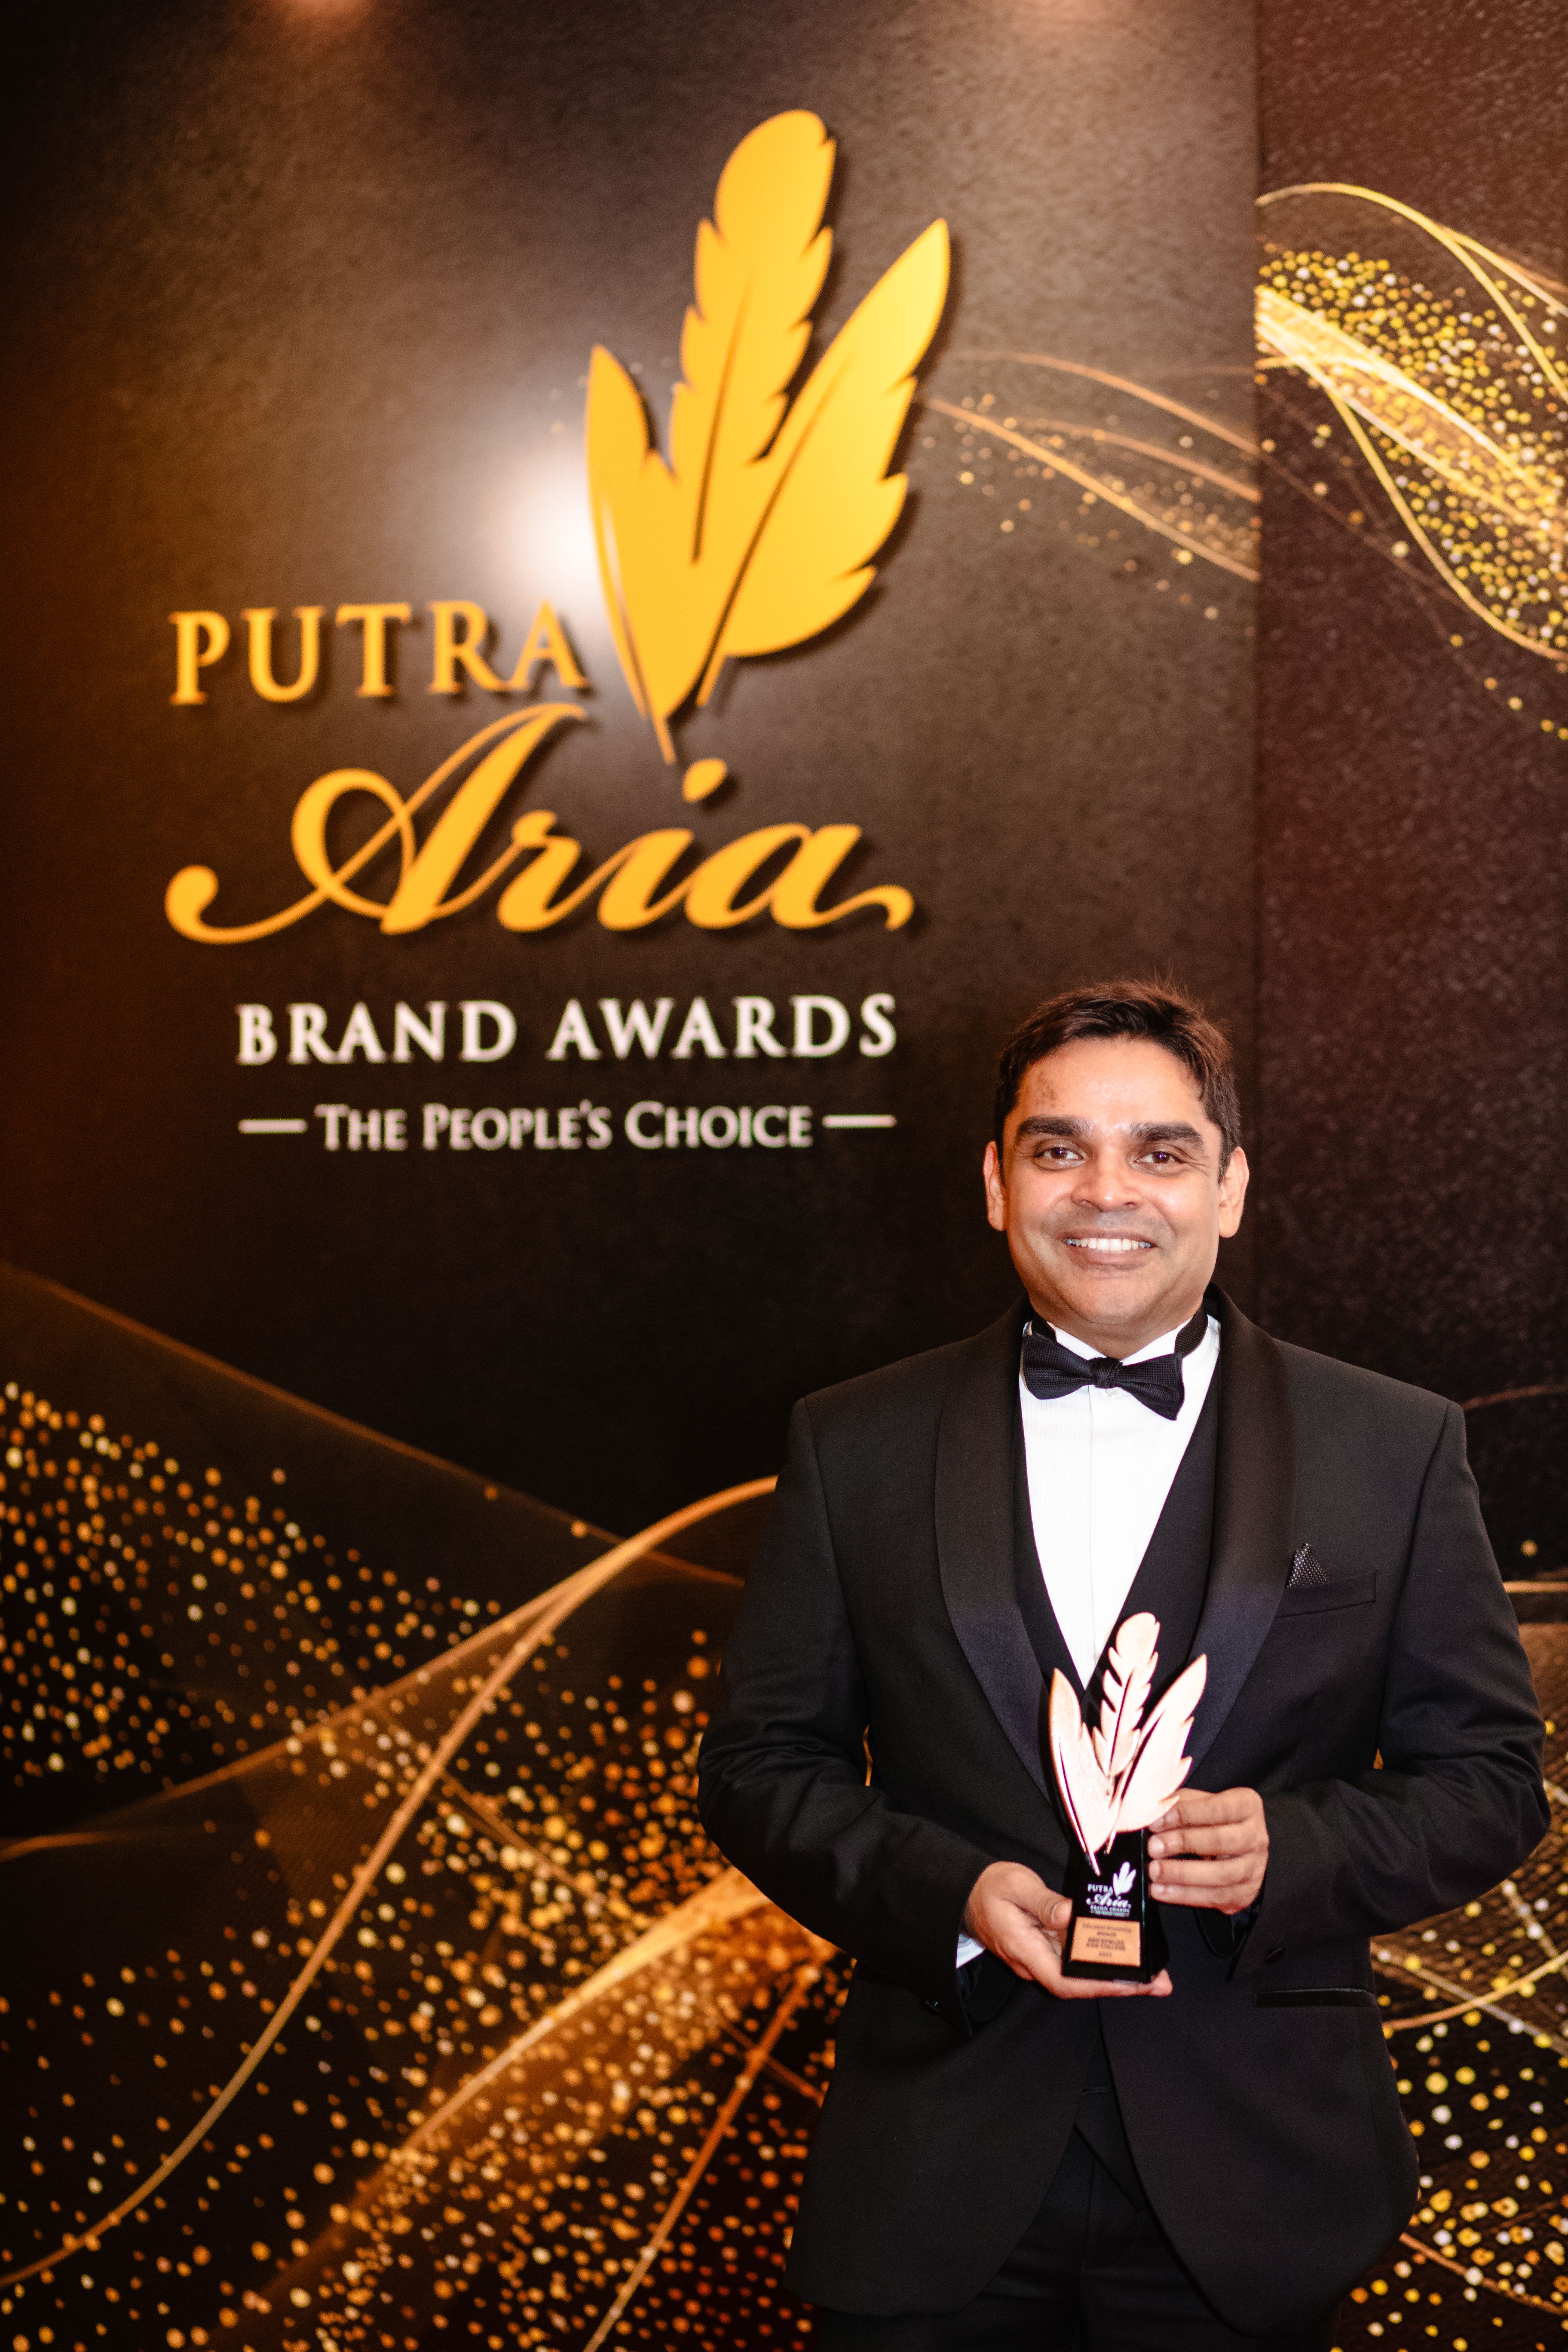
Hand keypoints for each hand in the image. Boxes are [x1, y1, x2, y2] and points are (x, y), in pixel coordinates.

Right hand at [963, 1861, 1171, 1999]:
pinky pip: (1079, 1961)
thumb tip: (1070, 1916)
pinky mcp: (1048, 1948)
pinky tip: (1126, 1955)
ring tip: (1153, 1974)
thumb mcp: (1015, 1885)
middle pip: (1081, 1984)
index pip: (1065, 1981)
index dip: (1099, 1986)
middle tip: (1159, 1982)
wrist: (968, 1893)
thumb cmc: (989, 1888)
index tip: (1131, 1984)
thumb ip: (1043, 1901)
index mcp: (1025, 1951)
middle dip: (1121, 1986)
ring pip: (1083, 1975)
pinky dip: (1104, 1961)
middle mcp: (1036, 1962)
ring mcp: (1042, 1957)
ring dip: (1118, 1977)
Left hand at [1148, 1788, 1267, 1913]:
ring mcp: (1254, 1868)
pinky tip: (1161, 1890)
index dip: (1185, 1814)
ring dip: (1182, 1874)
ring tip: (1154, 1871)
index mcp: (1247, 1806)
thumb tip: (1148, 1810)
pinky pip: (1215, 1897)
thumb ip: (1177, 1803)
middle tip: (1153, 1847)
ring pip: (1221, 1874)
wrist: (1236, 1849)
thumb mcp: (1196, 1802)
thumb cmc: (1210, 1819)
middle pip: (1220, 1841)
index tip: (1156, 1820)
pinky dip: (1185, 1895)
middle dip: (1183, 1843)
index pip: (1217, 1808)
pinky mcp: (1245, 1893)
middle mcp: (1256, 1837)